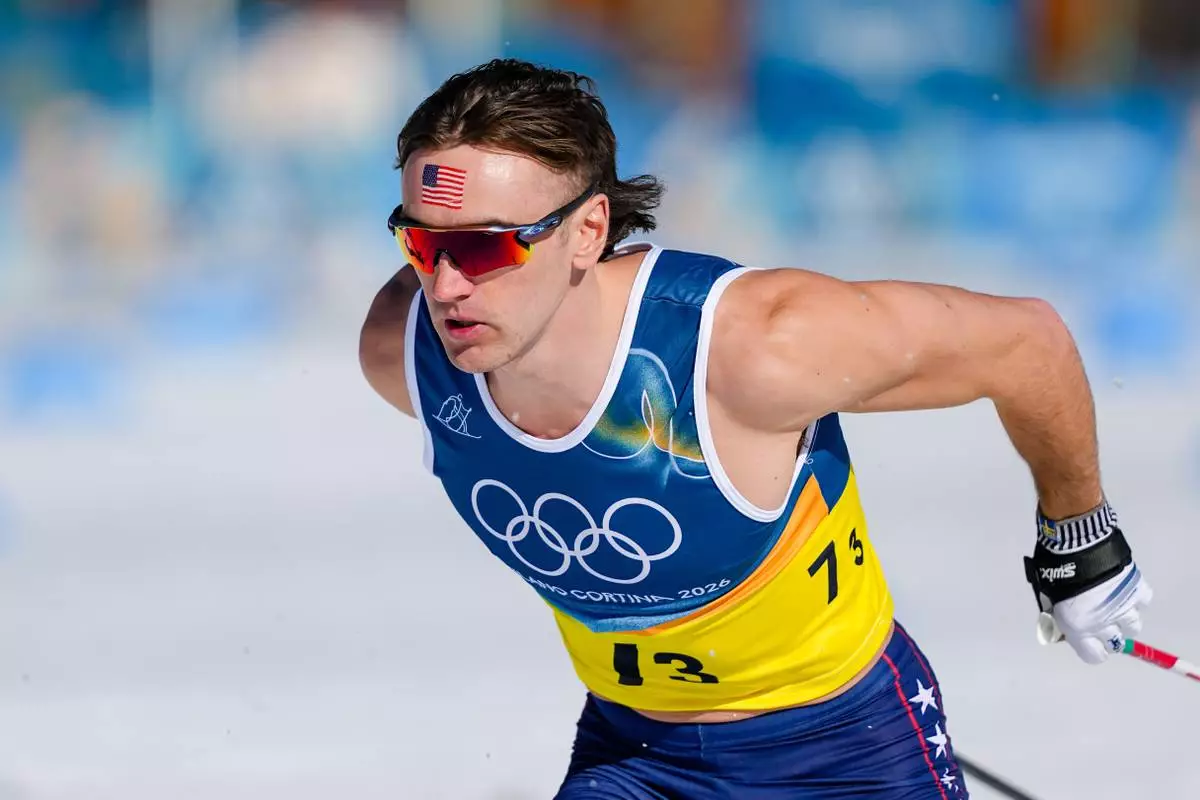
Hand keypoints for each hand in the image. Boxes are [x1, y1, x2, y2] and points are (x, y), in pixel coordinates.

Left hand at [1023, 502, 1151, 664]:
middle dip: (1107, 633)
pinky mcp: (1137, 589)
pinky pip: (1143, 602)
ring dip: (1123, 618)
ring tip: (1112, 604)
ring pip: (1133, 625)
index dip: (1091, 649)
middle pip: (1114, 642)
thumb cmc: (1054, 565)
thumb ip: (1056, 614)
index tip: (1088, 640)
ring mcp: (1124, 606)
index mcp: (1079, 626)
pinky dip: (1136, 598)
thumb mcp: (1046, 595)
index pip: (1094, 656)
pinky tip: (1123, 589)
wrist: (1075, 540)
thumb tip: (1060, 628)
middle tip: (1100, 619)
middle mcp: (1104, 622)